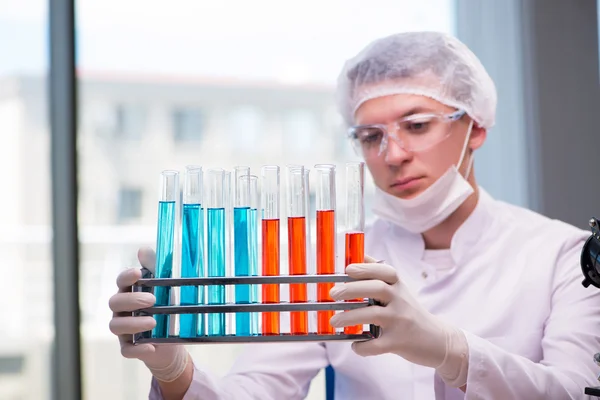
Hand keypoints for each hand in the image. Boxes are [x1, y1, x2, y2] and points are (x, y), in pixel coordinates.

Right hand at [108, 247, 188, 381]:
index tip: (139, 273)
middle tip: (152, 300)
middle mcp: (122, 310)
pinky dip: (137, 349)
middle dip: (132, 300)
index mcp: (130, 292)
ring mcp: (123, 330)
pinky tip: (150, 347)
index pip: (121, 281)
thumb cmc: (167, 307)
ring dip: (133, 323)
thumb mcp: (166, 286)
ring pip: (115, 325)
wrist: (174, 339)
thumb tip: (143, 249)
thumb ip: (155, 267)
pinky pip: (126, 350)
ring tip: (153, 322)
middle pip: (115, 302)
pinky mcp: (129, 348)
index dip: (126, 276)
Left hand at [329, 256, 468, 385]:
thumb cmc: (410, 312)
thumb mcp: (399, 289)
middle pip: (377, 288)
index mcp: (398, 286)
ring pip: (373, 315)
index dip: (366, 268)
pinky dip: (362, 346)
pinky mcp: (399, 342)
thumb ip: (379, 274)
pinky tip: (355, 344)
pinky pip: (376, 345)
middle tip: (333, 293)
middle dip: (352, 289)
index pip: (384, 271)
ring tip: (333, 320)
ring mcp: (401, 321)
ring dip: (350, 317)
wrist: (437, 340)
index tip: (348, 269)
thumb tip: (358, 254)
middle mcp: (401, 300)